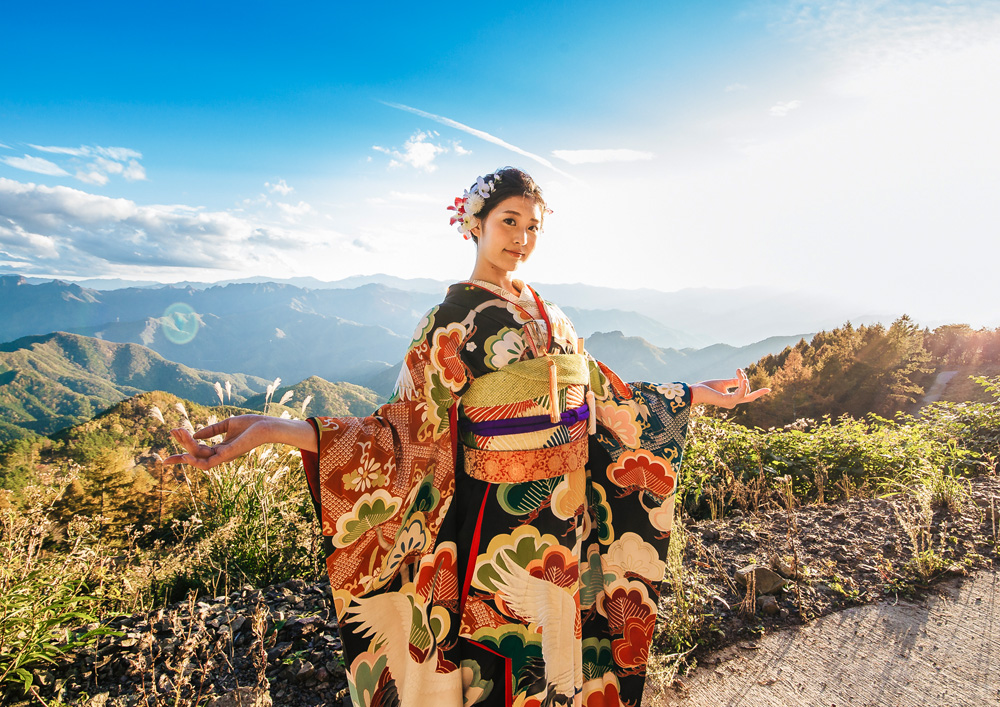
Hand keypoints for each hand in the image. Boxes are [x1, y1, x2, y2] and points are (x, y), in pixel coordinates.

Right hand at [163, 415, 302, 470]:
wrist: (266, 425)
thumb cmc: (252, 424)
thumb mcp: (228, 424)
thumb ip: (211, 430)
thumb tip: (195, 434)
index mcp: (220, 448)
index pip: (197, 453)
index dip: (182, 452)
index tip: (165, 455)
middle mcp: (220, 455)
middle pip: (194, 455)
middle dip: (181, 445)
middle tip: (172, 431)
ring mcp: (223, 456)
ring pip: (198, 456)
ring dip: (186, 445)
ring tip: (179, 432)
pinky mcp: (227, 455)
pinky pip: (207, 463)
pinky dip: (196, 460)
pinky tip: (187, 453)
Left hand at [690, 369, 769, 408]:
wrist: (695, 391)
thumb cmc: (707, 387)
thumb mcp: (723, 383)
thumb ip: (733, 382)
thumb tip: (742, 379)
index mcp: (732, 399)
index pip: (748, 397)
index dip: (759, 393)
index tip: (769, 389)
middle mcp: (732, 403)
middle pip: (748, 392)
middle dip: (745, 380)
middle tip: (738, 370)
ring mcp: (731, 403)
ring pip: (745, 391)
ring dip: (743, 380)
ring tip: (738, 371)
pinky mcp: (727, 401)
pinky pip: (741, 393)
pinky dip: (743, 385)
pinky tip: (742, 378)